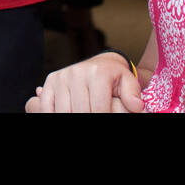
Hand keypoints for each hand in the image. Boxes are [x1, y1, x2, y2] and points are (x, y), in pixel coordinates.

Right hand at [23, 52, 145, 112]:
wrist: (101, 63)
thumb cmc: (115, 78)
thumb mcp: (127, 82)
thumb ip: (132, 94)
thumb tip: (136, 107)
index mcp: (98, 73)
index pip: (99, 108)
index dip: (104, 118)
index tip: (107, 121)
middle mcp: (77, 72)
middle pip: (80, 111)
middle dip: (88, 119)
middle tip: (92, 119)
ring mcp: (62, 76)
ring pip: (63, 110)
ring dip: (71, 118)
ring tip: (81, 117)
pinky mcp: (51, 81)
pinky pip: (48, 105)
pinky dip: (52, 114)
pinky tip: (66, 115)